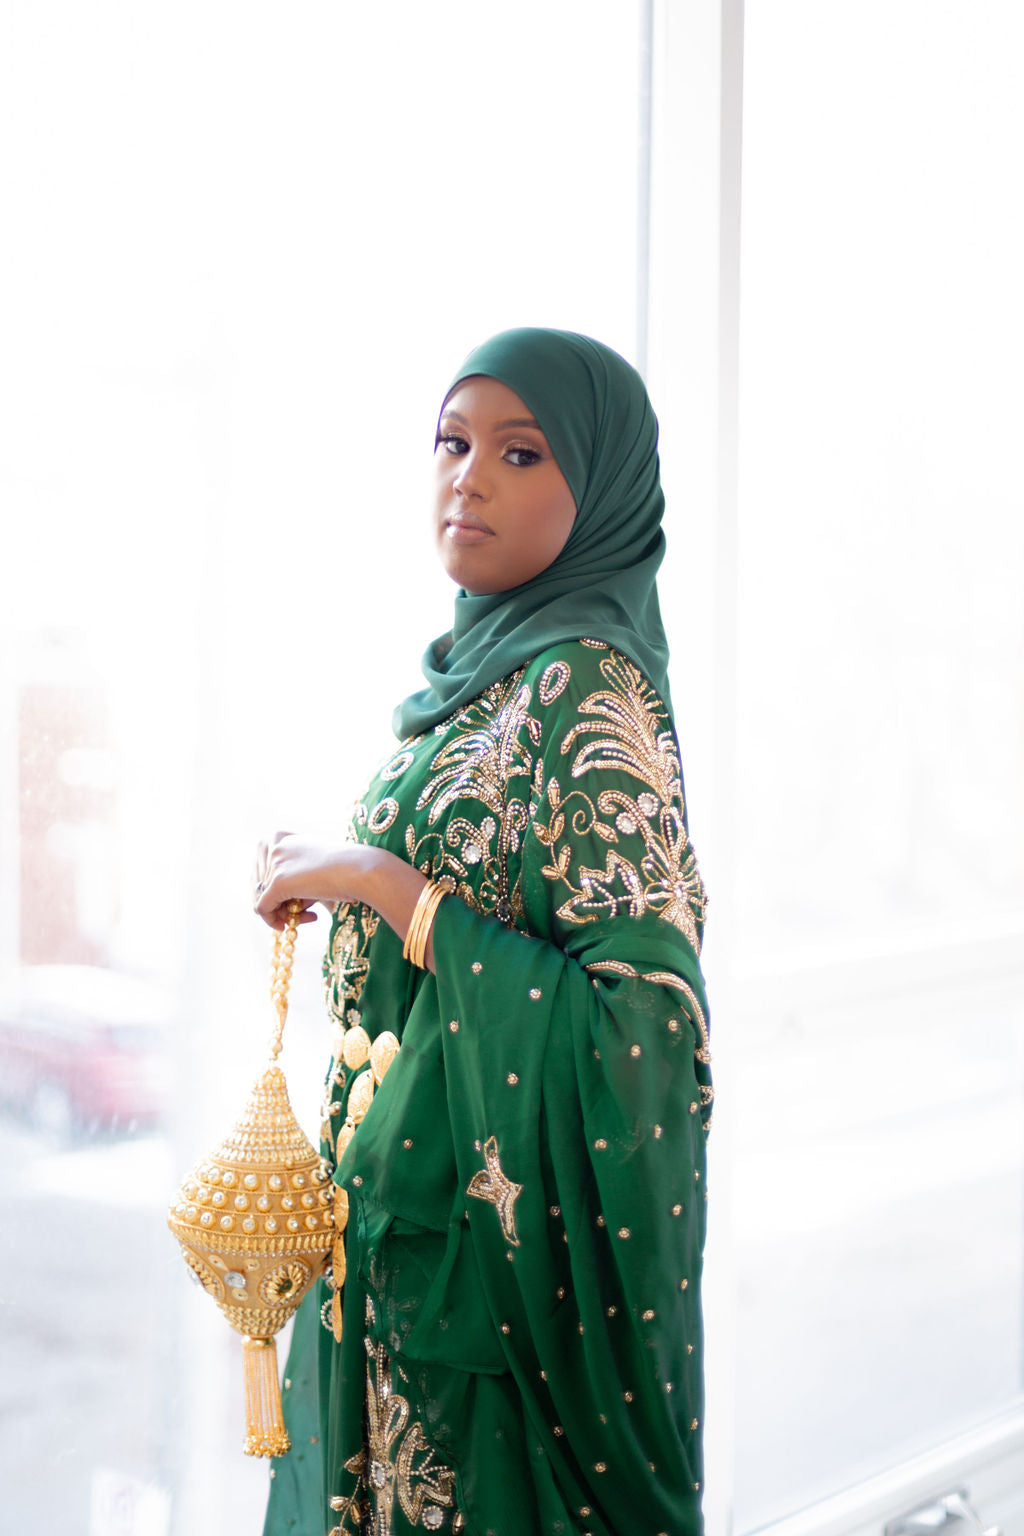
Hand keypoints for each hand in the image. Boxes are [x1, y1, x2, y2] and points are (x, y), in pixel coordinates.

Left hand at [252, 833, 371, 930]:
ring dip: (284, 913)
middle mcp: (272, 845)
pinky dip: (273, 921)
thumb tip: (262, 904)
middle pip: (259, 886)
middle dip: (279, 904)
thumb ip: (288, 876)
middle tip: (303, 914)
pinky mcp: (277, 882)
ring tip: (309, 916)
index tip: (294, 903)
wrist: (360, 869)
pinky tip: (298, 921)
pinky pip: (262, 909)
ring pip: (262, 900)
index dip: (274, 891)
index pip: (261, 871)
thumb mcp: (309, 866)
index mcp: (278, 837)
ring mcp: (273, 863)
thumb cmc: (343, 869)